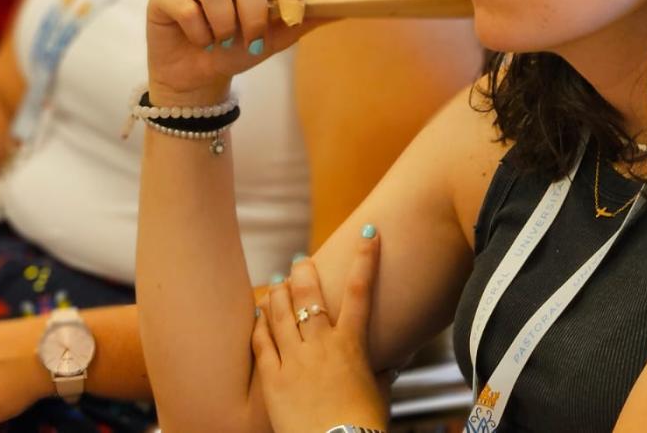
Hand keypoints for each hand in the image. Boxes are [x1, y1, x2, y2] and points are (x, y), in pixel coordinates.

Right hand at [146, 0, 328, 105]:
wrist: (198, 75)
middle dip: (253, 15)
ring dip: (224, 25)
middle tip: (252, 41)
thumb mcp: (277, 37)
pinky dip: (198, 31)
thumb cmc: (238, 48)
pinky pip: (185, 4)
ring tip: (223, 41)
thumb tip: (343, 8)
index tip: (293, 17)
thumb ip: (304, 20)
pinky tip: (200, 40)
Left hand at [252, 227, 388, 432]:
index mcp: (352, 345)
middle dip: (305, 272)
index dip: (366, 258)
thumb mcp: (378, 393)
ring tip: (275, 280)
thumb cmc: (364, 425)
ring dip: (278, 293)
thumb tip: (390, 367)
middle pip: (310, 296)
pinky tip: (257, 315)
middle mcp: (322, 345)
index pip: (361, 291)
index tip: (369, 233)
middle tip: (300, 258)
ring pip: (281, 314)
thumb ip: (379, 373)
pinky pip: (262, 344)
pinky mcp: (274, 379)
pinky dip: (259, 326)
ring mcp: (295, 360)